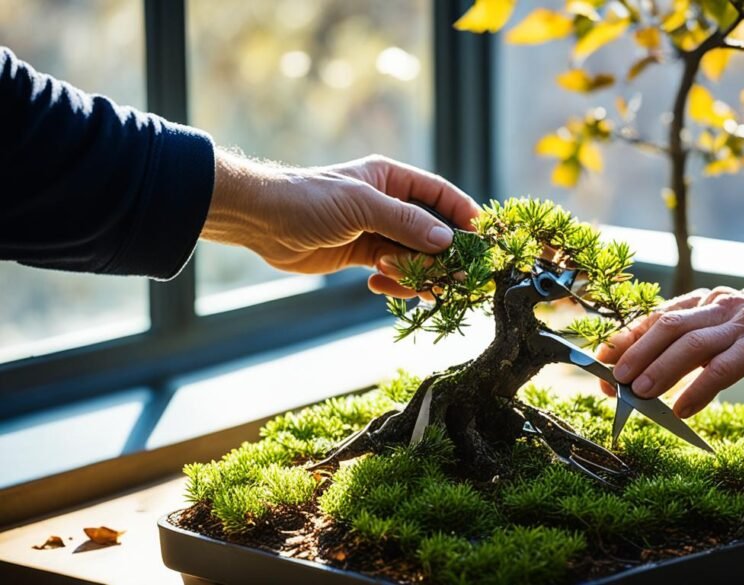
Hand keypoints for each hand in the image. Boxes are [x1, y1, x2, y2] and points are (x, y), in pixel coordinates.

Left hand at [202, 150, 479, 295]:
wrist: (262, 221)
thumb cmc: (309, 199)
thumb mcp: (362, 206)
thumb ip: (406, 222)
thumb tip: (447, 240)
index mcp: (391, 180)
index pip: (438, 194)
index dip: (462, 212)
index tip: (481, 235)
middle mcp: (388, 204)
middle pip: (430, 230)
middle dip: (442, 255)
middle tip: (454, 278)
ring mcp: (376, 231)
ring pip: (413, 256)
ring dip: (417, 273)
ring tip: (417, 288)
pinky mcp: (362, 255)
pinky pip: (393, 270)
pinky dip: (395, 281)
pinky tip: (380, 286)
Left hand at [595, 266, 743, 417]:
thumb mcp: (733, 336)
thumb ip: (700, 350)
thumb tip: (651, 379)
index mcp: (708, 303)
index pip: (657, 318)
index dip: (626, 339)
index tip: (600, 361)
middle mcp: (722, 306)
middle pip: (667, 328)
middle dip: (634, 355)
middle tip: (612, 383)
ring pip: (692, 344)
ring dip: (660, 371)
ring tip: (637, 394)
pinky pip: (726, 367)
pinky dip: (700, 389)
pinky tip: (682, 409)